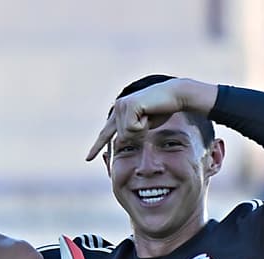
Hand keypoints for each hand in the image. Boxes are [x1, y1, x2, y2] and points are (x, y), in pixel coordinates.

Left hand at [86, 78, 214, 160]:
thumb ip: (134, 132)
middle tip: (148, 120)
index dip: (97, 147)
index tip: (88, 158)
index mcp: (119, 113)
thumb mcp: (145, 125)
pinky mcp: (128, 105)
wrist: (175, 95)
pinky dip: (143, 125)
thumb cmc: (163, 110)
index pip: (106, 133)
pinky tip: (148, 113)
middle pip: (121, 139)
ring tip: (149, 115)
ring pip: (126, 135)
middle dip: (138, 135)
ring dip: (142, 130)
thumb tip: (123, 143)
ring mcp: (121, 105)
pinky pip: (132, 128)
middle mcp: (117, 108)